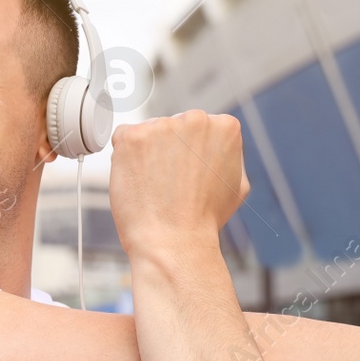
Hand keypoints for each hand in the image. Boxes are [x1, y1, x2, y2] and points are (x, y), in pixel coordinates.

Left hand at [109, 110, 248, 258]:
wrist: (173, 242)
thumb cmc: (203, 220)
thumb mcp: (235, 184)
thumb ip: (227, 156)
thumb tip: (216, 144)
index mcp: (225, 126)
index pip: (198, 129)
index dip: (191, 154)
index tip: (190, 175)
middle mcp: (196, 119)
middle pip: (173, 127)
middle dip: (169, 150)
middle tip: (172, 184)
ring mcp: (162, 125)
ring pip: (148, 134)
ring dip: (147, 155)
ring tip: (156, 187)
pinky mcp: (132, 137)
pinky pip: (124, 140)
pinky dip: (125, 159)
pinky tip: (139, 181)